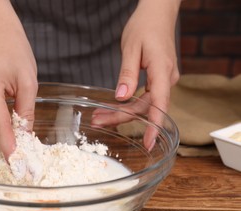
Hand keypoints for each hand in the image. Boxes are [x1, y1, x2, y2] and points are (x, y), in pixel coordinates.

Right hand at [0, 0, 37, 158]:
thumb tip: (25, 138)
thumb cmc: (15, 54)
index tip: (18, 165)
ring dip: (2, 141)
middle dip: (7, 148)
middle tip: (26, 161)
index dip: (8, 147)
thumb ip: (26, 111)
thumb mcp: (29, 82)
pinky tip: (11, 133)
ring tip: (22, 147)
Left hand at [92, 0, 180, 149]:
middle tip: (97, 121)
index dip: (153, 125)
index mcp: (162, 71)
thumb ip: (127, 74)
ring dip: (121, 112)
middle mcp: (167, 79)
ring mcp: (164, 80)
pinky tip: (112, 107)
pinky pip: (144, 97)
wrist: (158, 13)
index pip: (159, 103)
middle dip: (121, 117)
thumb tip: (121, 98)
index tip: (148, 142)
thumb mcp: (131, 48)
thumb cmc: (144, 26)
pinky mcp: (158, 79)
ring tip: (99, 116)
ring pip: (143, 104)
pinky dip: (127, 104)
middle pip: (145, 107)